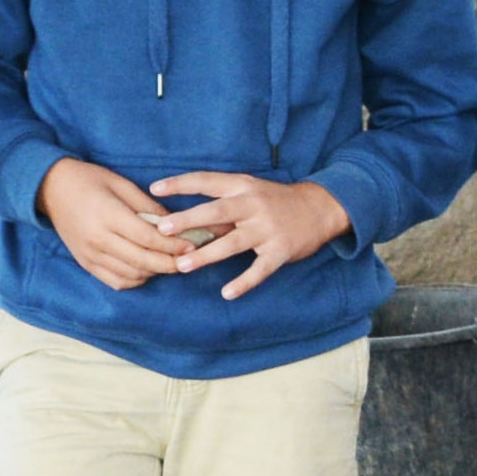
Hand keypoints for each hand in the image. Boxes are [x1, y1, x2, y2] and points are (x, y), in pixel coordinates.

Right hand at [37, 157, 190, 291]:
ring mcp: (90, 254)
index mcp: (108, 215)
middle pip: (143, 261)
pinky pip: (115, 281)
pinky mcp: (85, 263)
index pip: (148, 238)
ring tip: (170, 262)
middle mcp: (98, 239)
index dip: (173, 245)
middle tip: (189, 260)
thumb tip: (175, 224)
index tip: (192, 246)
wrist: (50, 188)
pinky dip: (135, 280)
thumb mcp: (121, 184)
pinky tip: (147, 269)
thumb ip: (148, 206)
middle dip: (170, 263)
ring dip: (154, 272)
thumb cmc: (89, 180)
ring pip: (131, 275)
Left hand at [146, 171, 351, 300]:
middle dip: (188, 220)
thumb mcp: (251, 191)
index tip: (155, 188)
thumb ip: (223, 205)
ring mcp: (267, 229)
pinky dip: (244, 283)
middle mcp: (253, 205)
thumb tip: (184, 221)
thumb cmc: (277, 201)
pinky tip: (227, 293)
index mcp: (243, 186)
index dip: (180, 184)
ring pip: (232, 243)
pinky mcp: (281, 250)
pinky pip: (259, 269)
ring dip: (206, 255)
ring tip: (182, 265)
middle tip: (163, 229)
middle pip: (216, 212)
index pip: (206, 181)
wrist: (321, 208)